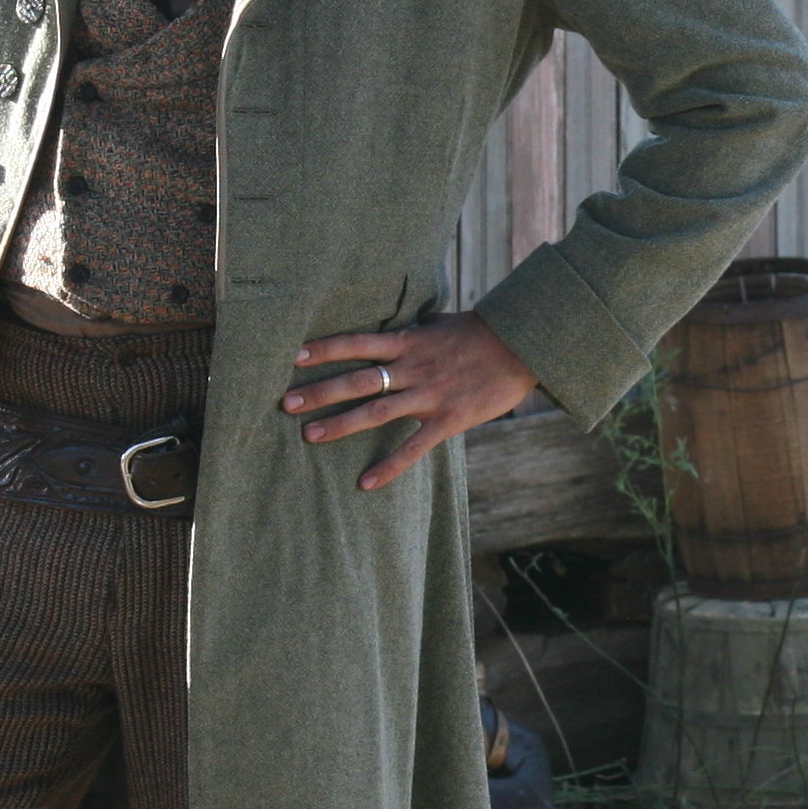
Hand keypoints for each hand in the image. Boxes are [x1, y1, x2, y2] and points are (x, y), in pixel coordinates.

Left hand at [286, 311, 537, 490]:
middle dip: (320, 391)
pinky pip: (413, 447)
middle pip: (357, 380)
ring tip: (309, 436)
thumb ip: (409, 333)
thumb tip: (386, 332)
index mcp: (408, 342)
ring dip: (341, 424)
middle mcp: (413, 368)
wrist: (521, 346)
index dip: (324, 349)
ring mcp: (429, 394)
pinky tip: (365, 483)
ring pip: (377, 411)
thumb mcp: (438, 325)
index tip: (293, 356)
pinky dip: (389, 467)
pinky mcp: (448, 419)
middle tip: (286, 403)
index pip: (357, 343)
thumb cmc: (478, 334)